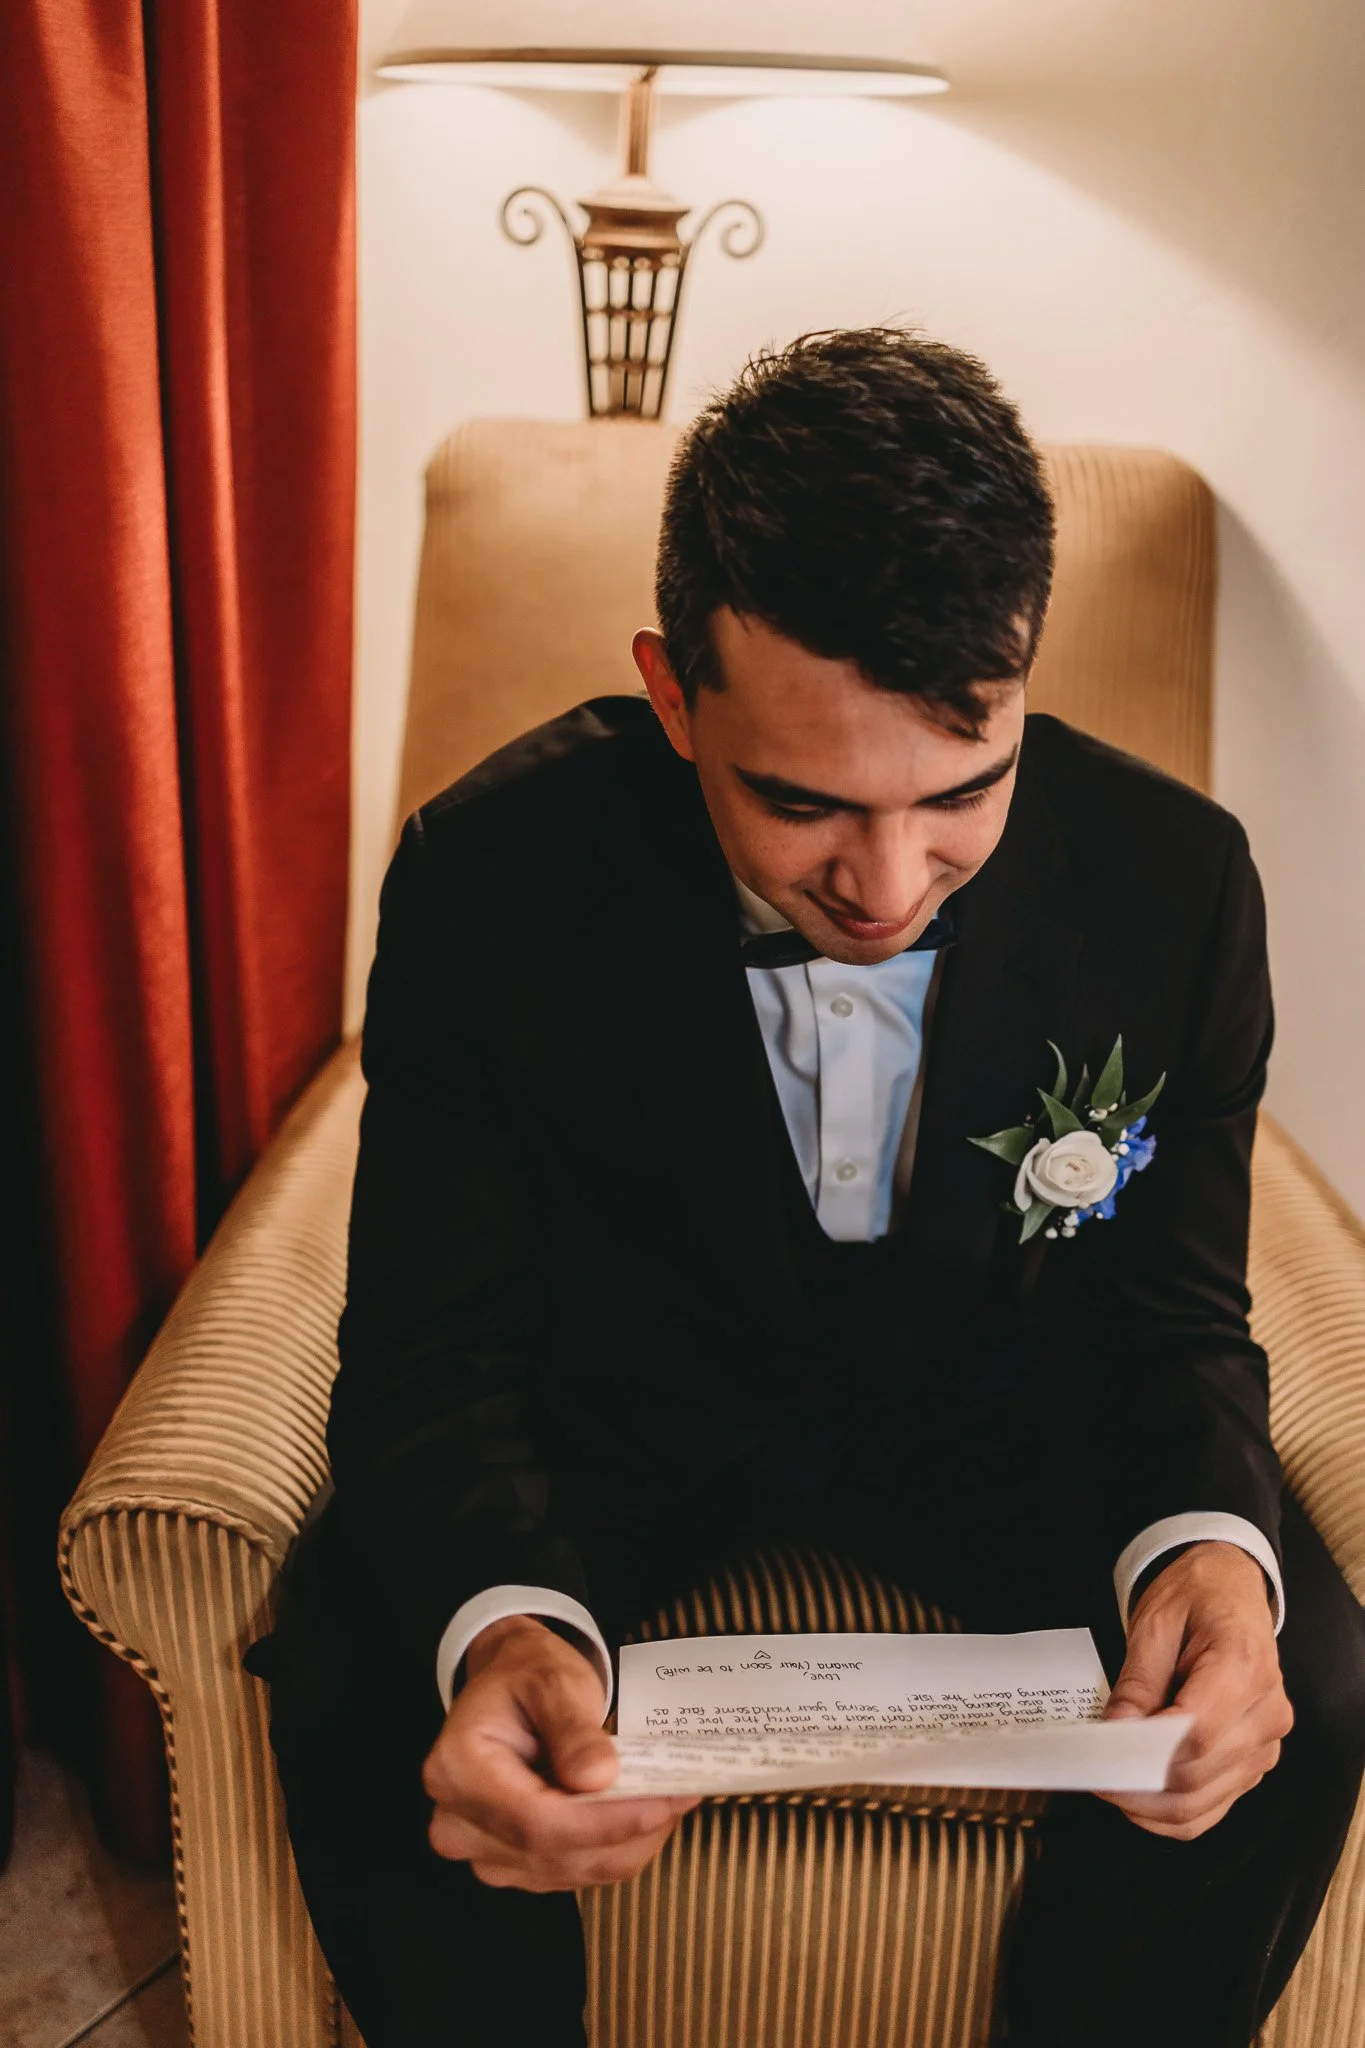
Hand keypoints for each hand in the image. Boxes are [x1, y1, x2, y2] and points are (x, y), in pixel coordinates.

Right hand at [422, 1615, 697, 1890]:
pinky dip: (618, 1847)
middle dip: (626, 1830)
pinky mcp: (513, 1865)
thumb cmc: (527, 1676)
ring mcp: (483, 1852)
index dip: (601, 1821)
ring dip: (630, 1841)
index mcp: (456, 1769)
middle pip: (553, 1854)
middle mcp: (458, 1823)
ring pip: (572, 1871)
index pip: (534, 1820)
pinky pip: (576, 1872)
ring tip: (671, 1797)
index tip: (658, 1803)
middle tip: (682, 1792)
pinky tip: (644, 1812)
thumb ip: (573, 1728)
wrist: (511, 1687)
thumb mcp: (552, 1681)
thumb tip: (599, 1778)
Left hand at [1100, 1540, 1291, 1839]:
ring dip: (1149, 1804)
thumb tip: (1115, 1732)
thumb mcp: (1156, 1622)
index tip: (1099, 1754)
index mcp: (1245, 1664)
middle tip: (1089, 1770)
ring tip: (1107, 1781)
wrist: (1230, 1590)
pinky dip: (1171, 1813)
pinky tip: (1138, 1799)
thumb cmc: (1195, 1598)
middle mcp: (1266, 1712)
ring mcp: (1265, 1743)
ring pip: (1202, 1802)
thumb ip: (1137, 1681)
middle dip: (1137, 1780)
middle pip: (1196, 1774)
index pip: (1194, 1732)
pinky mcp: (1254, 1762)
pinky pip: (1212, 1809)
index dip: (1143, 1752)